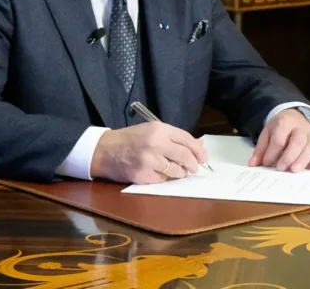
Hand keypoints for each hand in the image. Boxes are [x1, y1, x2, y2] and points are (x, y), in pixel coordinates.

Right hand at [90, 122, 208, 183]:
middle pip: (185, 156)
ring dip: (180, 173)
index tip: (204, 157)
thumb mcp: (151, 131)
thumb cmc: (130, 139)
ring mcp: (149, 161)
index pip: (186, 139)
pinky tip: (159, 174)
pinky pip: (163, 180)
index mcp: (158, 129)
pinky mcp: (143, 176)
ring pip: (177, 171)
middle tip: (194, 168)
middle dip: (193, 164)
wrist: (105, 150)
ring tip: (177, 171)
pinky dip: (165, 179)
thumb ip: (174, 137)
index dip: (198, 149)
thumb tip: (199, 146)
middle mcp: (155, 144)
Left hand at [248, 109, 309, 172]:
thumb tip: (253, 164)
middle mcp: (300, 127)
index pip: (279, 139)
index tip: (266, 163)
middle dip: (289, 156)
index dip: (272, 152)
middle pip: (297, 141)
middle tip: (281, 168)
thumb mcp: (267, 133)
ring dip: (303, 159)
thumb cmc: (280, 128)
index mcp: (284, 122)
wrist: (296, 116)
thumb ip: (261, 149)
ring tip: (295, 170)